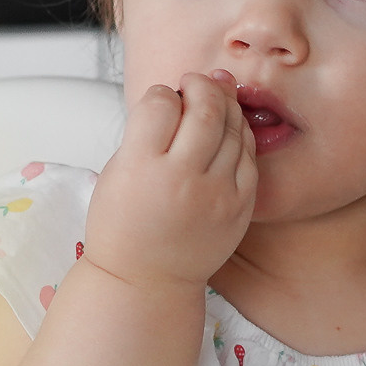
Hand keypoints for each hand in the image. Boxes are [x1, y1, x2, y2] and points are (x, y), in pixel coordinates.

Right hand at [81, 70, 256, 293]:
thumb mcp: (116, 173)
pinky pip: (249, 156)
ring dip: (224, 104)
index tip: (162, 99)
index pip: (161, 103)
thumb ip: (145, 133)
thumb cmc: (124, 228)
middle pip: (204, 107)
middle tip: (195, 84)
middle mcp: (181, 178)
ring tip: (213, 100)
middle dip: (200, 85)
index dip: (163, 93)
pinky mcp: (239, 207)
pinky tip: (228, 130)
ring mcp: (215, 194)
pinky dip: (240, 134)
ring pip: (232, 127)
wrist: (146, 281)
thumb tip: (179, 95)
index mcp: (141, 167)